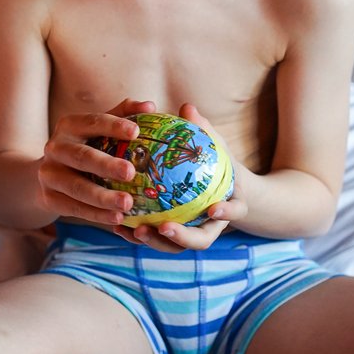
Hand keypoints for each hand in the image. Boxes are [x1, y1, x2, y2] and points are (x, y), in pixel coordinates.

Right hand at [37, 98, 155, 226]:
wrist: (47, 176)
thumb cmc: (85, 147)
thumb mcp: (98, 130)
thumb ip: (122, 115)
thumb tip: (150, 106)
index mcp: (69, 126)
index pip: (92, 122)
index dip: (113, 125)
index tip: (136, 132)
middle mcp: (55, 147)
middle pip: (82, 156)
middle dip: (106, 165)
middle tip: (131, 173)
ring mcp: (49, 174)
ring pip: (77, 187)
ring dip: (103, 197)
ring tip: (128, 204)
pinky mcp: (48, 197)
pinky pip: (74, 208)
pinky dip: (96, 214)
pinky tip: (117, 218)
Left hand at [113, 102, 247, 252]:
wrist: (221, 187)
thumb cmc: (216, 161)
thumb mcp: (214, 145)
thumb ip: (202, 129)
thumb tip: (187, 106)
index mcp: (230, 203)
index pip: (234, 211)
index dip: (226, 213)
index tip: (214, 209)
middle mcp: (213, 225)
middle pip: (201, 240)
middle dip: (182, 237)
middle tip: (163, 227)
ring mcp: (192, 234)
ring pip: (176, 247)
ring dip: (156, 242)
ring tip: (135, 229)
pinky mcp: (172, 237)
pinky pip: (157, 241)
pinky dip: (139, 237)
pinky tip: (119, 227)